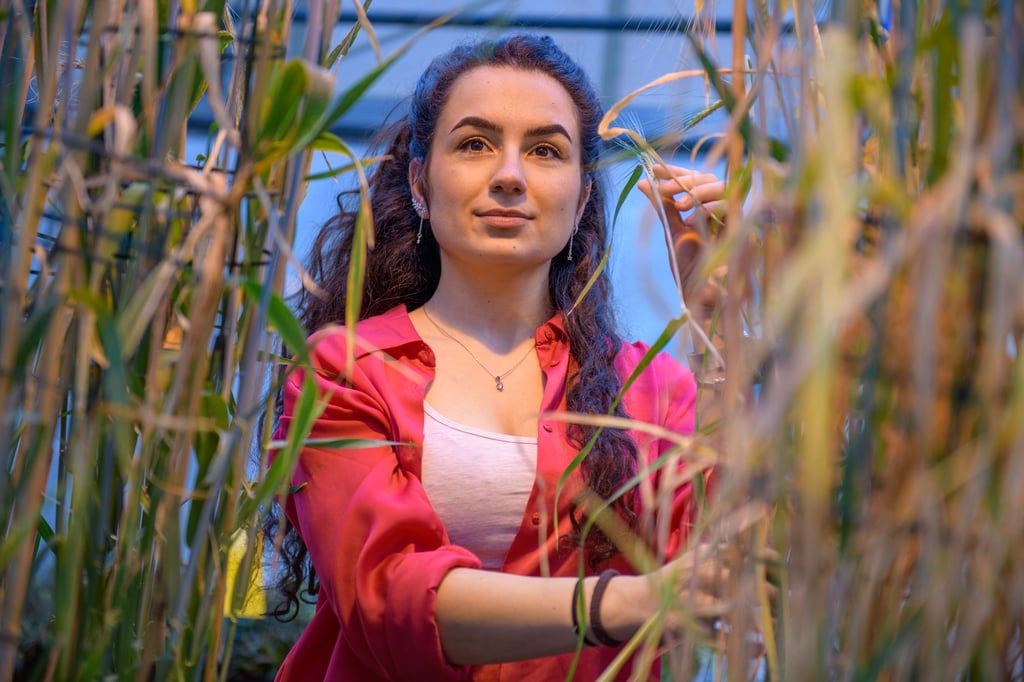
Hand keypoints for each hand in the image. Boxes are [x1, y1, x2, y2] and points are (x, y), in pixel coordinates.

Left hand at [637, 165, 726, 329]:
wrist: (701, 298)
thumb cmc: (689, 269)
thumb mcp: (673, 233)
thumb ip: (663, 207)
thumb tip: (643, 182)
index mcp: (707, 209)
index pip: (697, 180)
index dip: (678, 172)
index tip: (655, 170)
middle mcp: (723, 211)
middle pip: (712, 178)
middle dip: (686, 181)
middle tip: (664, 190)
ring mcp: (735, 219)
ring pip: (725, 188)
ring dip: (699, 192)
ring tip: (680, 207)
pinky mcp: (745, 230)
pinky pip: (733, 206)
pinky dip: (712, 207)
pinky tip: (695, 220)